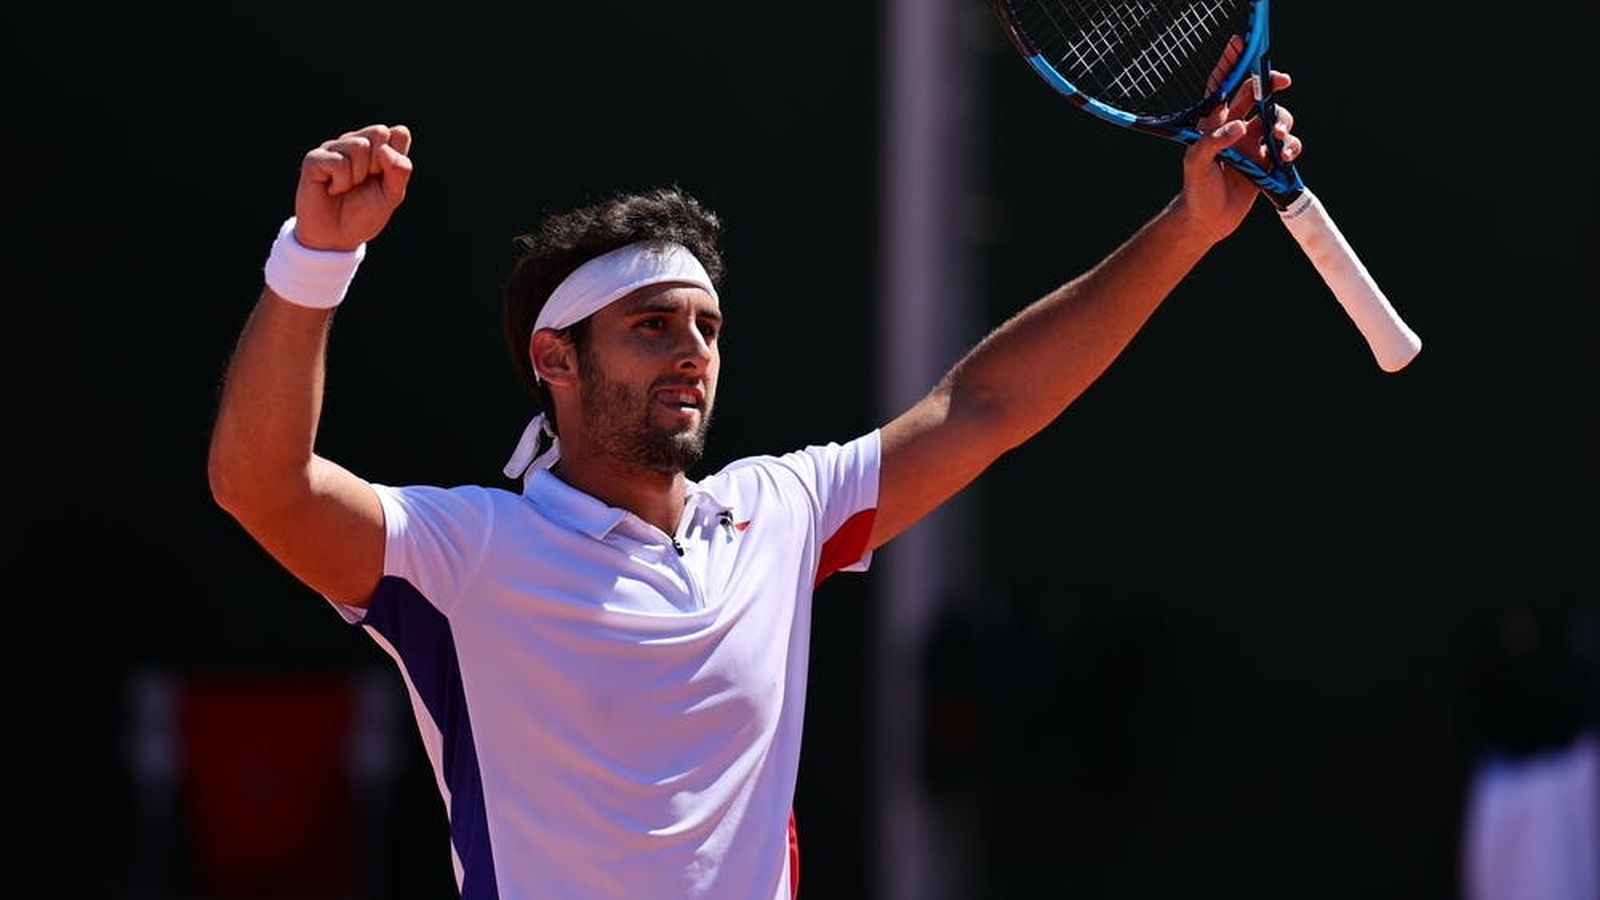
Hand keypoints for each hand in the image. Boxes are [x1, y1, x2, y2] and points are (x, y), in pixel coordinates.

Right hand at [292, 124, 413, 250]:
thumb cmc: (364, 214)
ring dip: (358, 175)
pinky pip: (338, 161)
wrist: (337, 237)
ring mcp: (334, 149)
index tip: (384, 178)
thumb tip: (384, 150)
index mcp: (378, 149)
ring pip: (358, 145)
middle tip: (365, 182)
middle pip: (379, 132)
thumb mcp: (391, 196)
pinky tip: (333, 189)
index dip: (396, 158)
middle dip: (378, 164)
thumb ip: (399, 172)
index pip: (399, 133)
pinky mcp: (314, 158)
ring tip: (348, 187)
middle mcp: (356, 143)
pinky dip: (341, 182)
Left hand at [1177, 69, 1301, 244]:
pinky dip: (1292, 147)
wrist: (1209, 221)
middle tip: (1283, 81)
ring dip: (1284, 122)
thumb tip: (1240, 126)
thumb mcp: (1196, 164)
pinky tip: (1285, 157)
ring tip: (1278, 139)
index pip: (1222, 87)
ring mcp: (1253, 143)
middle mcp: (1235, 129)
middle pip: (1257, 95)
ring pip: (1277, 118)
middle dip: (1272, 84)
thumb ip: (1213, 142)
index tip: (1240, 46)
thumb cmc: (1196, 191)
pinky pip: (1288, 145)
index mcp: (1214, 124)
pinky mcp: (1268, 161)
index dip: (1231, 65)